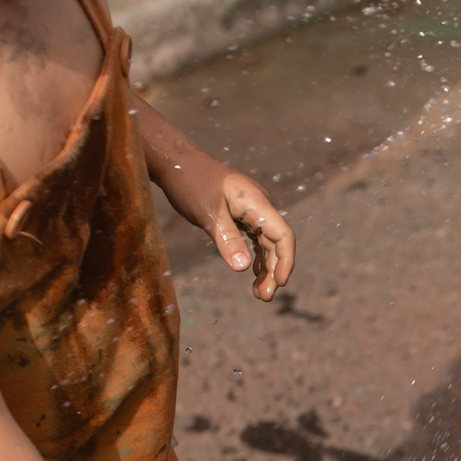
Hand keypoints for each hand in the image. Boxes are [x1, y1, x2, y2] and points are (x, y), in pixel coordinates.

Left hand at [167, 162, 295, 300]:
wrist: (175, 162)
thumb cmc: (190, 183)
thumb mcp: (208, 214)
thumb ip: (227, 240)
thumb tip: (243, 269)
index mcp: (256, 203)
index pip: (283, 235)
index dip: (286, 261)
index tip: (279, 283)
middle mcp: (259, 206)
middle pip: (276, 243)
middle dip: (273, 272)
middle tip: (263, 298)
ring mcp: (251, 210)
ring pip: (266, 244)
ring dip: (265, 269)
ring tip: (258, 293)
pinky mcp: (240, 214)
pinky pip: (255, 239)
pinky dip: (255, 258)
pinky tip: (252, 274)